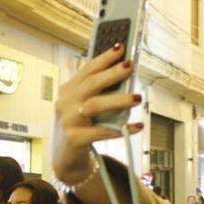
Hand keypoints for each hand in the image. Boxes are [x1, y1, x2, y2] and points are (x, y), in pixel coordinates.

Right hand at [52, 43, 144, 184]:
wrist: (66, 156)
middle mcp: (65, 103)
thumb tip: (126, 73)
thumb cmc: (81, 125)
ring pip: (94, 106)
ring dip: (118, 100)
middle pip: (90, 84)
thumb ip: (99, 91)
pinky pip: (101, 132)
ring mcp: (68, 121)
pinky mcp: (75, 139)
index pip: (87, 69)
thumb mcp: (85, 105)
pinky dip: (121, 129)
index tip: (121, 47)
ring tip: (138, 97)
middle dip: (112, 74)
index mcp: (68, 90)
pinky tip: (137, 126)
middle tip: (130, 66)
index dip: (104, 58)